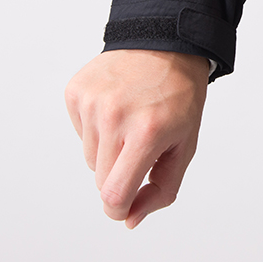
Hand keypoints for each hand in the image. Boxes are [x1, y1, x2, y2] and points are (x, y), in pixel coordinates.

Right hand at [64, 48, 208, 228]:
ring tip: (131, 120)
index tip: (125, 206)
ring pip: (90, 157)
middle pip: (101, 179)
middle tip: (141, 146)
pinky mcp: (76, 91)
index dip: (118, 209)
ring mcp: (92, 101)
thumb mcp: (186, 144)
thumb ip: (161, 189)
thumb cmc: (180, 96)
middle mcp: (115, 116)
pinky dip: (97, 127)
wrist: (166, 43)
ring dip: (109, 149)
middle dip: (120, 174)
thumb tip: (129, 218)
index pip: (114, 194)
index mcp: (146, 132)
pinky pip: (80, 131)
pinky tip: (117, 104)